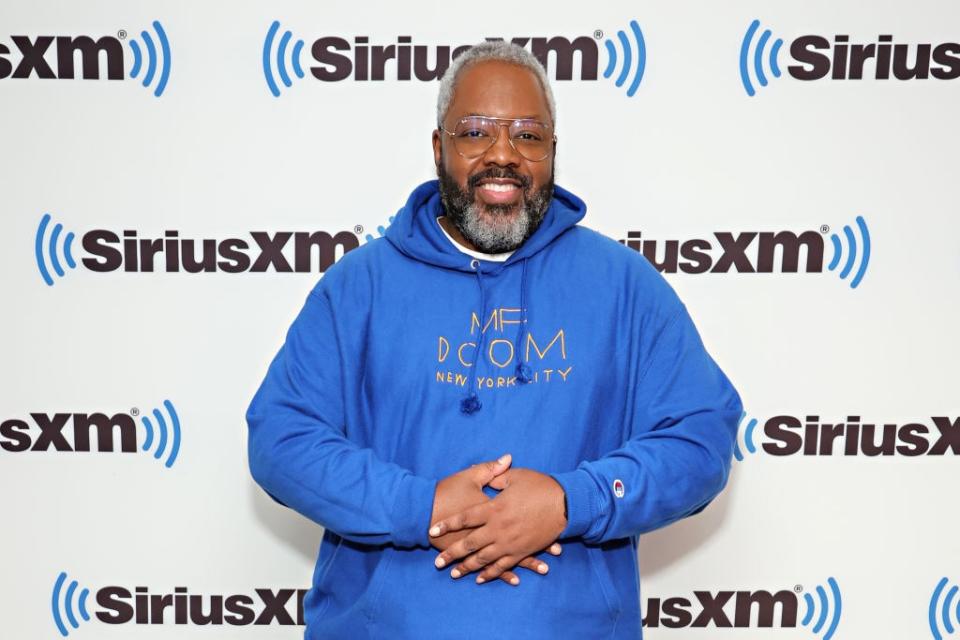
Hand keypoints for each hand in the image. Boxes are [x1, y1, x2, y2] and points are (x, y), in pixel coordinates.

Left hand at [429, 467, 566, 583]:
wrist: (566, 503)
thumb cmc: (540, 486)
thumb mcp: (516, 476)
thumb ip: (496, 476)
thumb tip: (486, 473)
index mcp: (494, 508)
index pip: (465, 518)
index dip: (448, 524)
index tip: (432, 530)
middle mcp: (499, 528)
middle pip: (470, 543)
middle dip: (452, 554)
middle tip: (438, 562)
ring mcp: (510, 542)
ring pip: (484, 559)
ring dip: (467, 567)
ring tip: (454, 573)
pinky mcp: (521, 551)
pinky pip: (503, 565)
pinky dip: (491, 573)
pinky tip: (480, 578)